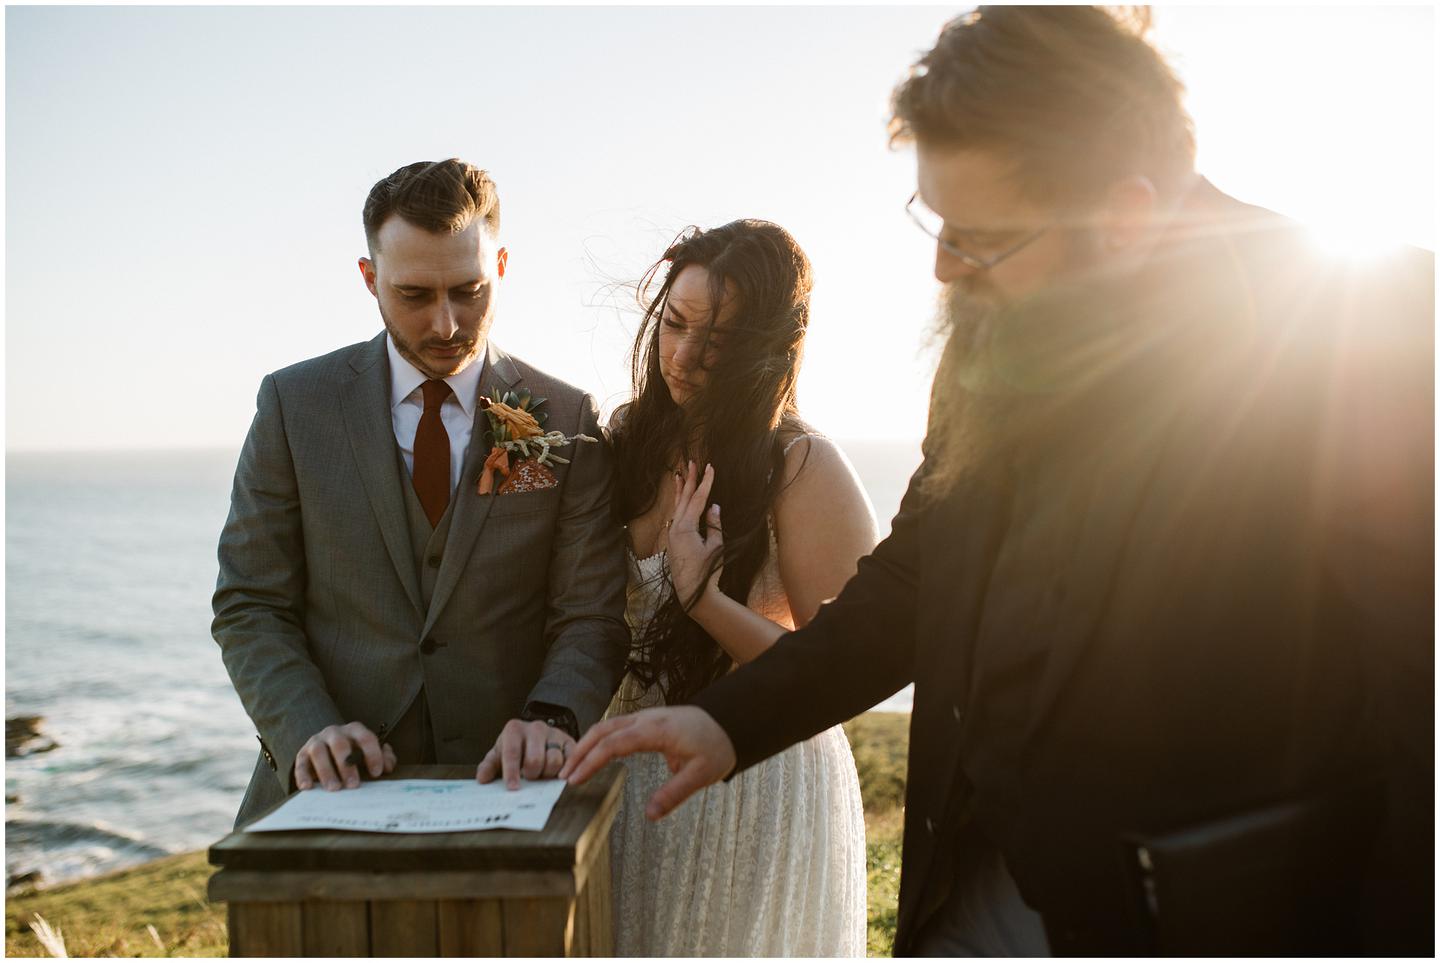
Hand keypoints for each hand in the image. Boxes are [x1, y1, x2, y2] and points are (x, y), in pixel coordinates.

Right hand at [294, 722, 396, 790]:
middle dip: (347, 765)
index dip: (372, 754)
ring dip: (326, 771)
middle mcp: (335, 732)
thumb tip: (387, 766)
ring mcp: (317, 741)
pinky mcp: (303, 753)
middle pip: (340, 744)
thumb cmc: (354, 753)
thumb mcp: (369, 753)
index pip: (366, 737)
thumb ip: (384, 758)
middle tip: (353, 785)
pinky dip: (303, 775)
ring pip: (319, 752)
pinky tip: (307, 787)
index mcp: (354, 730)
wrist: (327, 749)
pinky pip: (301, 762)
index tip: (377, 773)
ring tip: (334, 788)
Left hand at [476, 718, 576, 789]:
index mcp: (514, 730)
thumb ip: (489, 766)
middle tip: (529, 778)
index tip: (513, 788)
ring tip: (541, 774)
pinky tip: (557, 775)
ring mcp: (554, 734)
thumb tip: (483, 779)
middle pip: (535, 760)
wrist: (537, 735)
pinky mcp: (570, 742)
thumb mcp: (499, 754)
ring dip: (547, 775)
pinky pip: (570, 761)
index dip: (512, 773)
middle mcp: (536, 728)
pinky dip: (564, 772)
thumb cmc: (515, 748)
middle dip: (531, 775)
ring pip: (554, 762)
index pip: (512, 753)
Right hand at [558, 706, 735, 819]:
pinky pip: (616, 727)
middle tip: (563, 776)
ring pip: (607, 727)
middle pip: (602, 731)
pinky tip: (593, 755)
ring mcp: (645, 718)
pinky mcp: (648, 721)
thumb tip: (650, 815)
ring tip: (572, 768)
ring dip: (587, 745)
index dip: (591, 762)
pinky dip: (599, 740)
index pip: (613, 744)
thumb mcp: (702, 774)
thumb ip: (674, 794)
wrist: (730, 721)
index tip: (574, 779)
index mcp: (655, 730)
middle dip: (579, 752)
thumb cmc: (717, 745)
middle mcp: (646, 720)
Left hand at [668, 461, 722, 606]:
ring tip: (679, 474)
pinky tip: (679, 499)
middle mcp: (676, 528)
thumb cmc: (707, 571)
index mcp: (686, 528)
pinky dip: (678, 504)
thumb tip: (714, 506)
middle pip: (685, 498)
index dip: (705, 482)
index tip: (711, 467)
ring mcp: (673, 535)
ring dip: (681, 490)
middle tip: (693, 462)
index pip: (698, 499)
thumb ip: (714, 525)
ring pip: (678, 506)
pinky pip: (676, 516)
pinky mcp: (675, 541)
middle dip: (690, 480)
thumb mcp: (716, 547)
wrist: (693, 594)